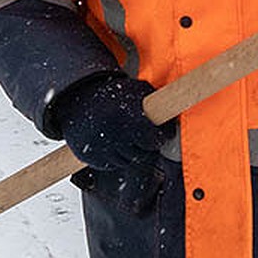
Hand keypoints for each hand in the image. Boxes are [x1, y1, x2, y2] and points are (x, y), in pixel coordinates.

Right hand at [49, 73, 174, 171]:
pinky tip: (117, 143)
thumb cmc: (114, 94)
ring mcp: (103, 149)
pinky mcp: (92, 158)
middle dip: (149, 146)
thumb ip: (156, 103)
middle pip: (145, 154)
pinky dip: (118, 157)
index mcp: (129, 118)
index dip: (163, 137)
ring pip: (130, 162)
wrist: (78, 99)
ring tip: (131, 137)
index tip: (164, 133)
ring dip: (134, 152)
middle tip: (148, 136)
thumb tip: (178, 113)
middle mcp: (116, 135)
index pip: (156, 140)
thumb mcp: (137, 91)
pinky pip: (113, 165)